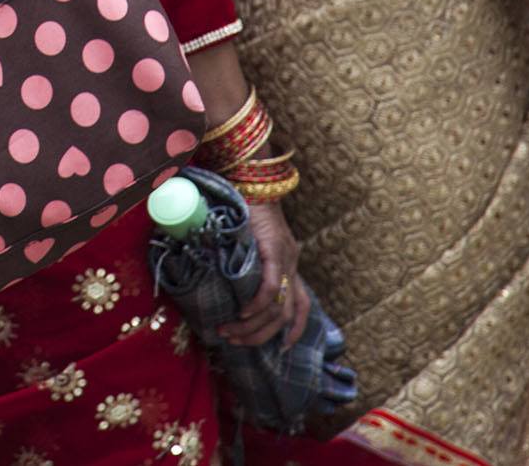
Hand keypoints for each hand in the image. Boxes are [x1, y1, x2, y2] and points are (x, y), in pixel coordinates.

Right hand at [218, 200, 310, 348]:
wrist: (253, 178)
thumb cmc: (247, 205)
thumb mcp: (252, 239)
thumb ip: (249, 259)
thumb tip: (227, 280)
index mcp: (289, 262)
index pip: (302, 304)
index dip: (295, 329)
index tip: (283, 349)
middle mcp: (291, 263)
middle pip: (286, 314)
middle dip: (262, 335)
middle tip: (238, 343)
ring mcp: (285, 258)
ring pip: (277, 307)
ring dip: (253, 326)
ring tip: (231, 333)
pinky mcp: (273, 249)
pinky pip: (270, 287)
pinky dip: (256, 305)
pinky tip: (241, 313)